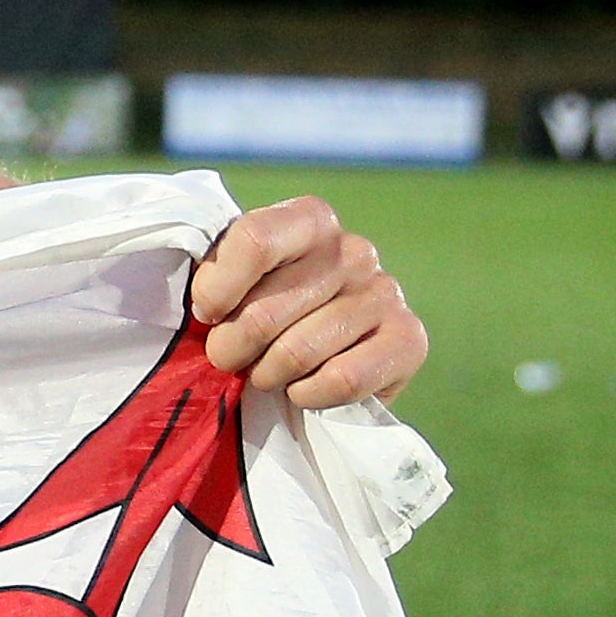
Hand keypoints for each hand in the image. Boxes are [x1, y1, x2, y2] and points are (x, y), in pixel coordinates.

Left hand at [188, 194, 423, 409]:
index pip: (255, 242)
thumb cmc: (255, 314)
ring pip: (299, 352)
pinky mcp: (409, 339)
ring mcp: (385, 293)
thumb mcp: (225, 284)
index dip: (217, 291)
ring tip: (266, 373)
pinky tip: (302, 389)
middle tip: (231, 359)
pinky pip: (343, 379)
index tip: (206, 314)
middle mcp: (354, 251)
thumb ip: (212, 278)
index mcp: (309, 221)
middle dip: (231, 349)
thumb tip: (206, 306)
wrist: (311, 365)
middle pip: (265, 312)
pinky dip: (308, 396)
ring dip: (267, 375)